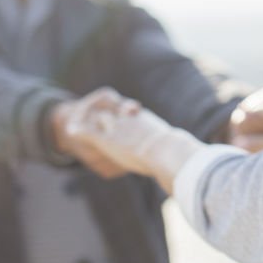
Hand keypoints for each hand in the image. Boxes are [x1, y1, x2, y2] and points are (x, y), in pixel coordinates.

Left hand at [63, 87, 177, 176]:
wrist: (165, 152)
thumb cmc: (175, 152)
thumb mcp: (179, 147)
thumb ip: (179, 147)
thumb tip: (192, 154)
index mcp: (144, 119)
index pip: (129, 110)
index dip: (124, 110)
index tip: (124, 112)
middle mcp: (129, 119)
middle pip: (110, 108)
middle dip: (102, 110)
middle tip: (94, 111)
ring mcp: (117, 128)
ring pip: (96, 117)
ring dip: (86, 118)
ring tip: (77, 121)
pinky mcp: (106, 140)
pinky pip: (87, 131)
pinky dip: (78, 130)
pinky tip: (70, 130)